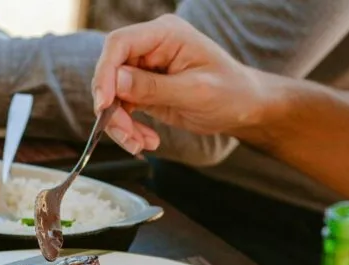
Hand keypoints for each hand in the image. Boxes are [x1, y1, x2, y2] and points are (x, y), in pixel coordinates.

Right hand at [91, 15, 268, 152]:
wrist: (243, 108)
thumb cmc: (231, 92)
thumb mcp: (195, 91)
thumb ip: (154, 87)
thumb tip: (116, 83)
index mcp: (165, 34)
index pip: (120, 44)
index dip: (105, 73)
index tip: (104, 104)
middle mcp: (150, 48)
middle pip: (110, 73)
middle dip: (113, 109)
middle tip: (127, 135)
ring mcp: (144, 69)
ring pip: (112, 96)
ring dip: (120, 125)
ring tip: (139, 145)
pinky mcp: (142, 90)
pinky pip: (121, 109)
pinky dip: (128, 129)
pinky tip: (146, 141)